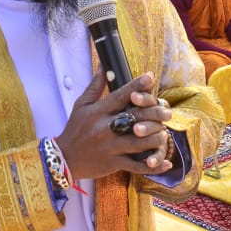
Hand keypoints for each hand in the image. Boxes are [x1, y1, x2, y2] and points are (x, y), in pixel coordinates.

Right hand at [57, 71, 172, 180]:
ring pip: (140, 142)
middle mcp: (105, 128)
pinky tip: (166, 163)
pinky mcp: (113, 163)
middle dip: (155, 113)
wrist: (64, 158)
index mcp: (99, 112)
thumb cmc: (75, 129)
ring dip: (156, 138)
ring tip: (164, 134)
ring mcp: (110, 147)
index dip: (137, 85)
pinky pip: (137, 166)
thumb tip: (104, 65)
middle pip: (136, 118)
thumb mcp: (81, 105)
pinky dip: (153, 165)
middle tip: (167, 112)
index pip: (120, 95)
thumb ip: (95, 85)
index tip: (150, 77)